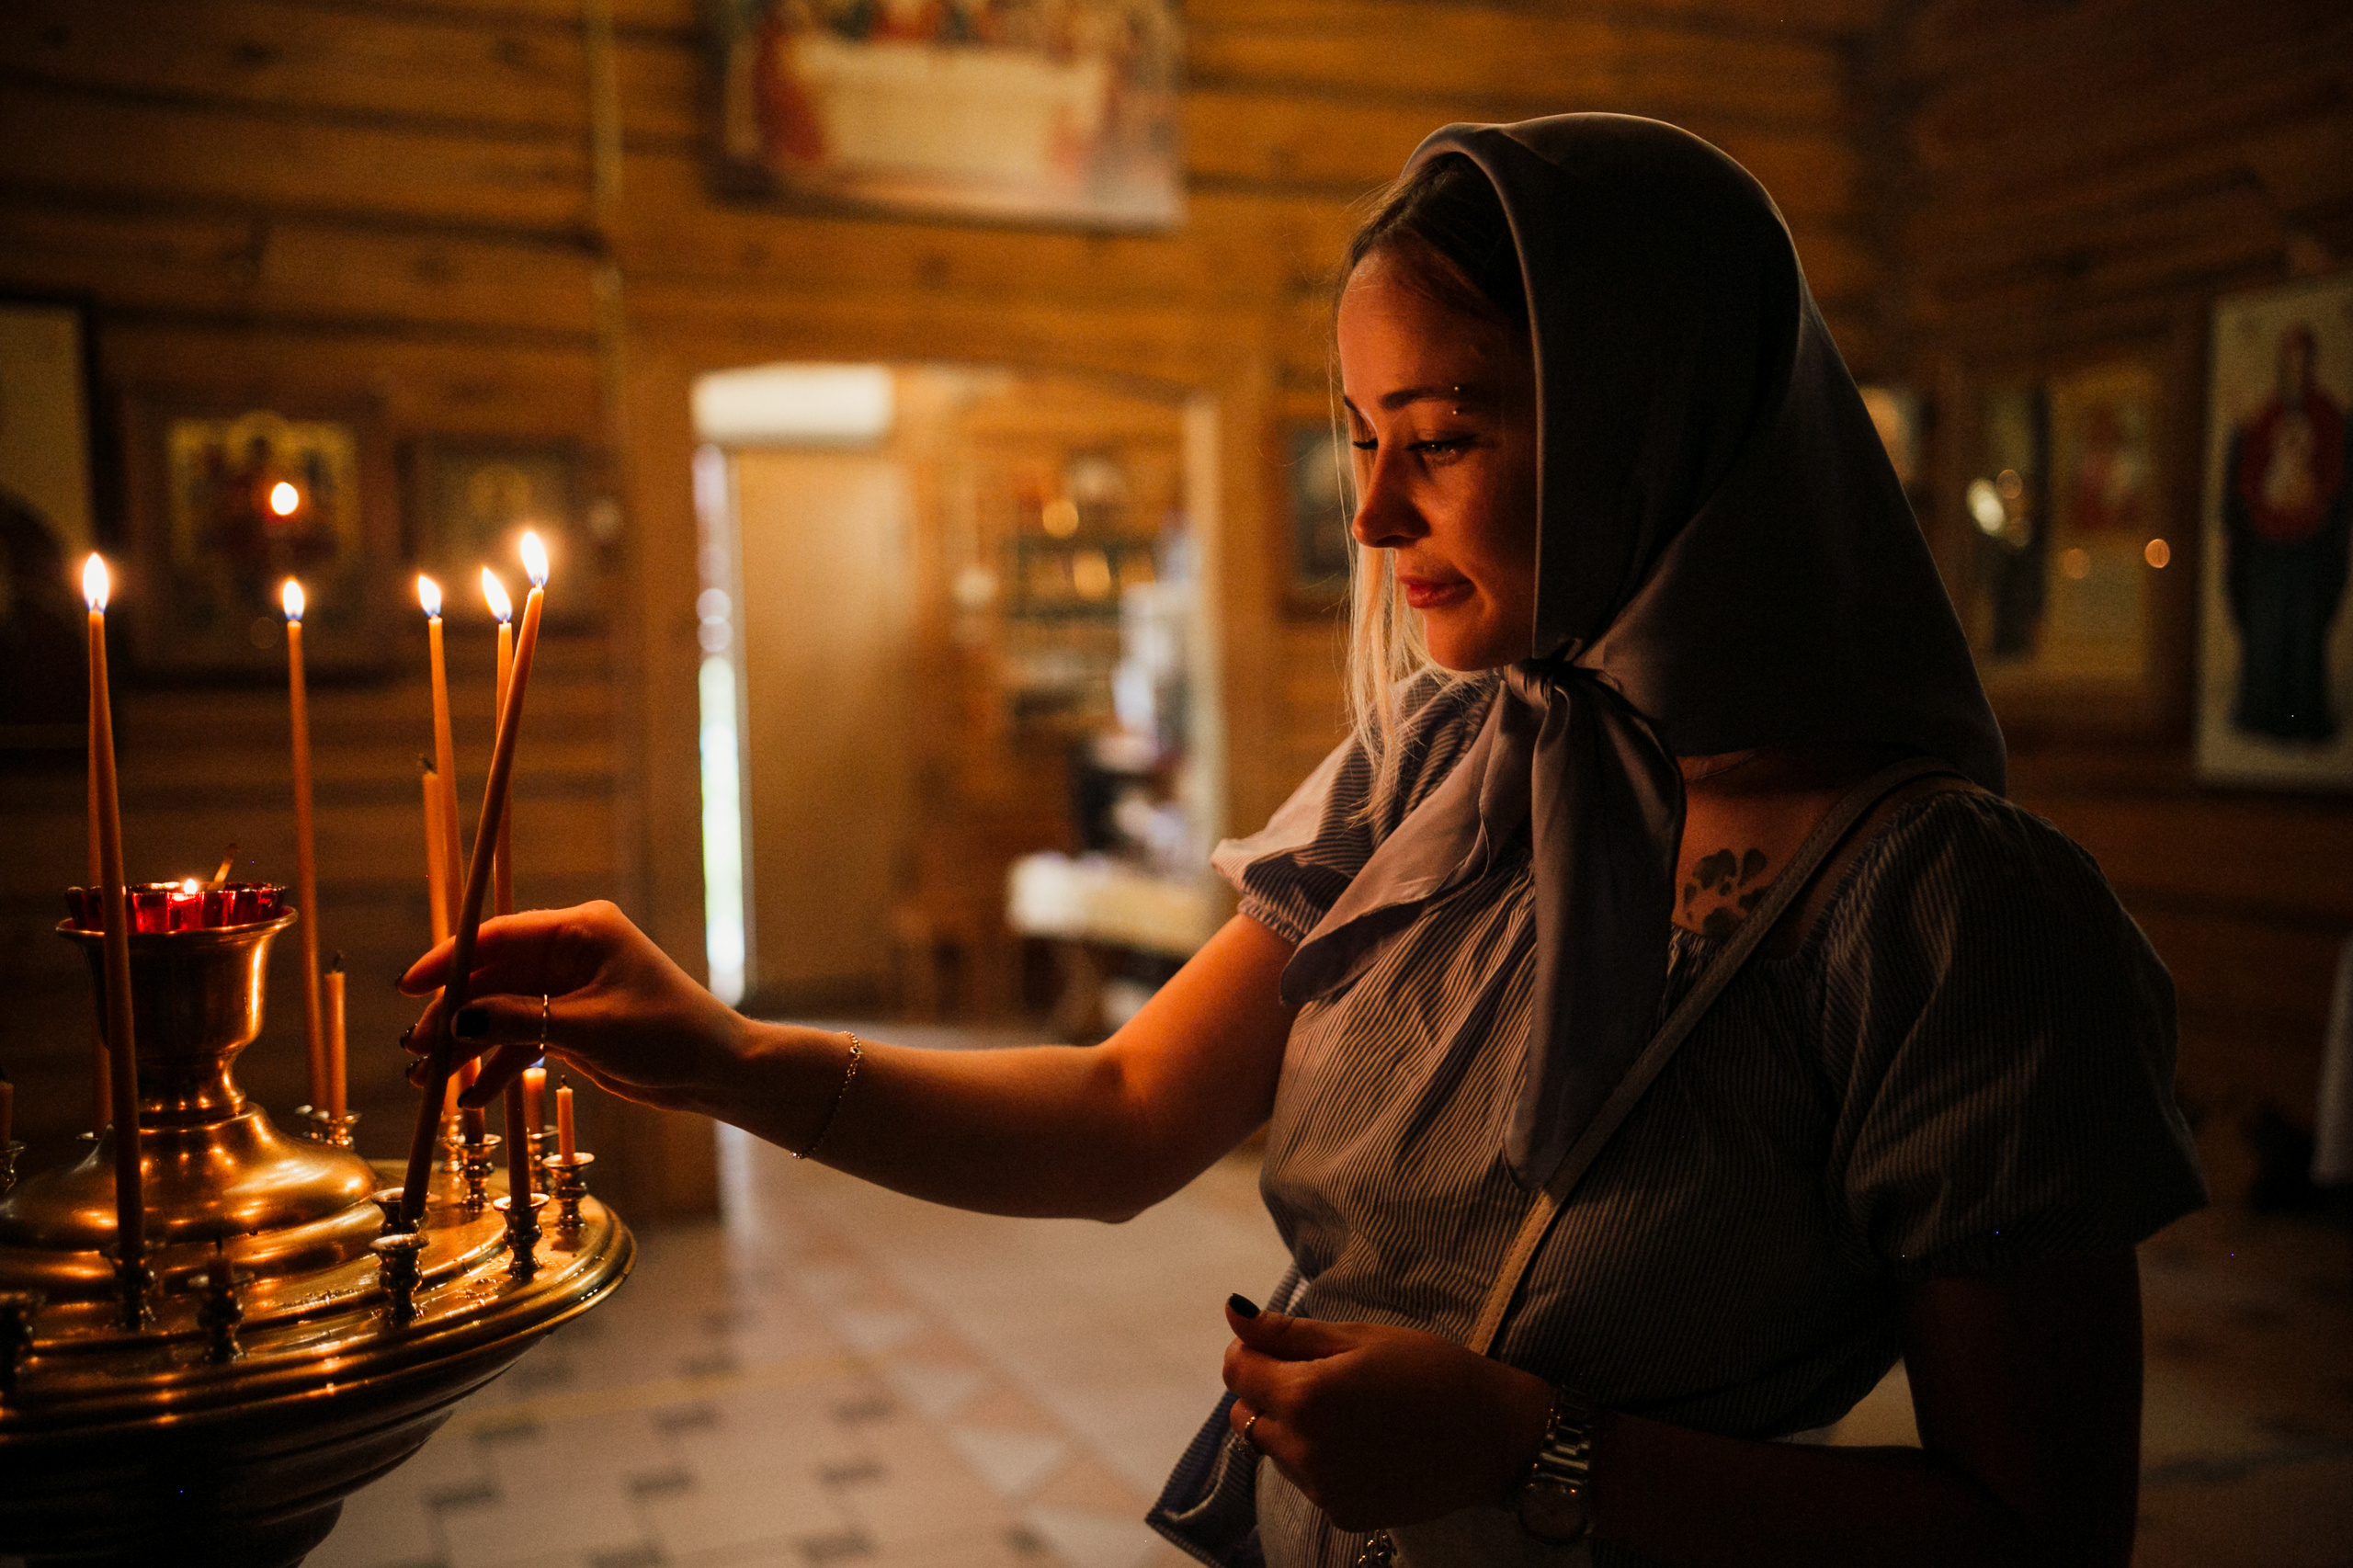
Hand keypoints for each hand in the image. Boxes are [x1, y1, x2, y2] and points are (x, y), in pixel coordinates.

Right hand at [398, 901, 745, 1116]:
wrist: (714, 1070)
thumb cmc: (667, 1035)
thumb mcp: (589, 1029)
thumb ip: (519, 1023)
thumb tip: (455, 1022)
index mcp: (580, 931)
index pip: (498, 937)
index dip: (449, 961)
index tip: (408, 988)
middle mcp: (569, 952)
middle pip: (491, 979)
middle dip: (453, 1017)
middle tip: (416, 1056)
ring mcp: (567, 988)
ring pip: (499, 1013)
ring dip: (466, 1048)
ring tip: (428, 1085)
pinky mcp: (569, 1022)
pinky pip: (519, 1039)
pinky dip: (496, 1066)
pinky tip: (474, 1098)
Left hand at [1221, 1296, 1551, 1532]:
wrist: (1493, 1436)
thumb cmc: (1432, 1372)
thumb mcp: (1361, 1337)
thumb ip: (1288, 1332)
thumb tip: (1232, 1313)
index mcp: (1306, 1397)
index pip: (1236, 1370)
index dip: (1252, 1350)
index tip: (1284, 1344)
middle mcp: (1304, 1451)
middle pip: (1246, 1413)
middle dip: (1268, 1390)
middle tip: (1322, 1374)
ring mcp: (1322, 1489)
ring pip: (1272, 1449)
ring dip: (1290, 1427)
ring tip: (1348, 1411)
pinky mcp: (1342, 1513)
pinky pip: (1305, 1480)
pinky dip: (1317, 1459)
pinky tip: (1361, 1443)